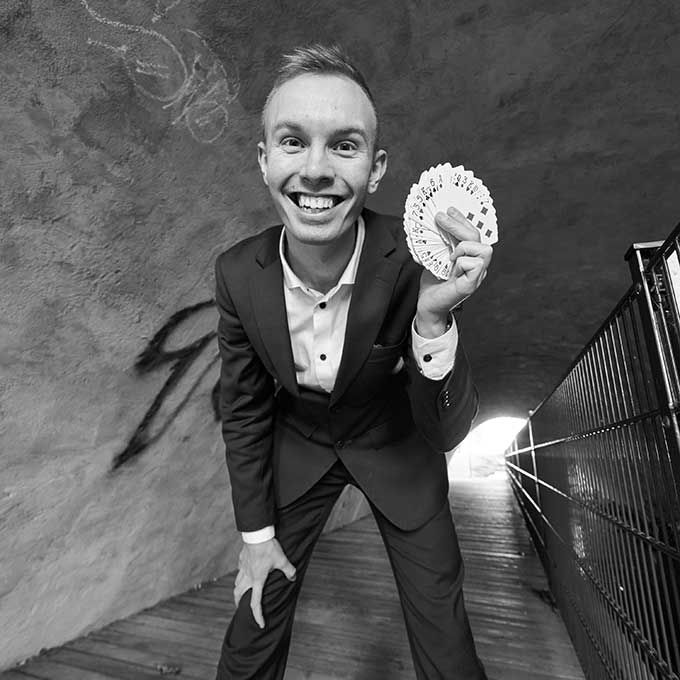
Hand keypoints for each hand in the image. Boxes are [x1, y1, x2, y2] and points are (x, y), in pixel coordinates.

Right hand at [233, 538, 295, 628]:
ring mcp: (243, 568)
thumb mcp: (282, 560)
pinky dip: (241, 575)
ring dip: (238, 590)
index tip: (260, 624)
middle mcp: (248, 576)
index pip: (255, 602)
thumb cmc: (268, 547)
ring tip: (242, 593)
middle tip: (241, 608)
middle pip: (238, 594)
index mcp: (258, 580)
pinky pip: (239, 571)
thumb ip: (289, 570)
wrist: (257, 533)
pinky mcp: (241, 560)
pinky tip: (246, 573)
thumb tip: (293, 577)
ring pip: (237, 583)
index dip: (258, 615)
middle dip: (239, 604)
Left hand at [416, 206, 492, 336]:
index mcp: (471, 256)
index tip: (449, 209)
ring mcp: (477, 275)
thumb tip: (439, 221)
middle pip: (477, 236)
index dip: (462, 219)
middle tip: (439, 218)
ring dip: (463, 247)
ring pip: (483, 249)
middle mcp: (478, 264)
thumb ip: (443, 243)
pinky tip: (451, 270)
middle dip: (458, 223)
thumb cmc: (433, 282)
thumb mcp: (437, 257)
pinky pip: (474, 264)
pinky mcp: (471, 285)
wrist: (427, 305)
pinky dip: (461, 263)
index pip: (473, 232)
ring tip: (450, 256)